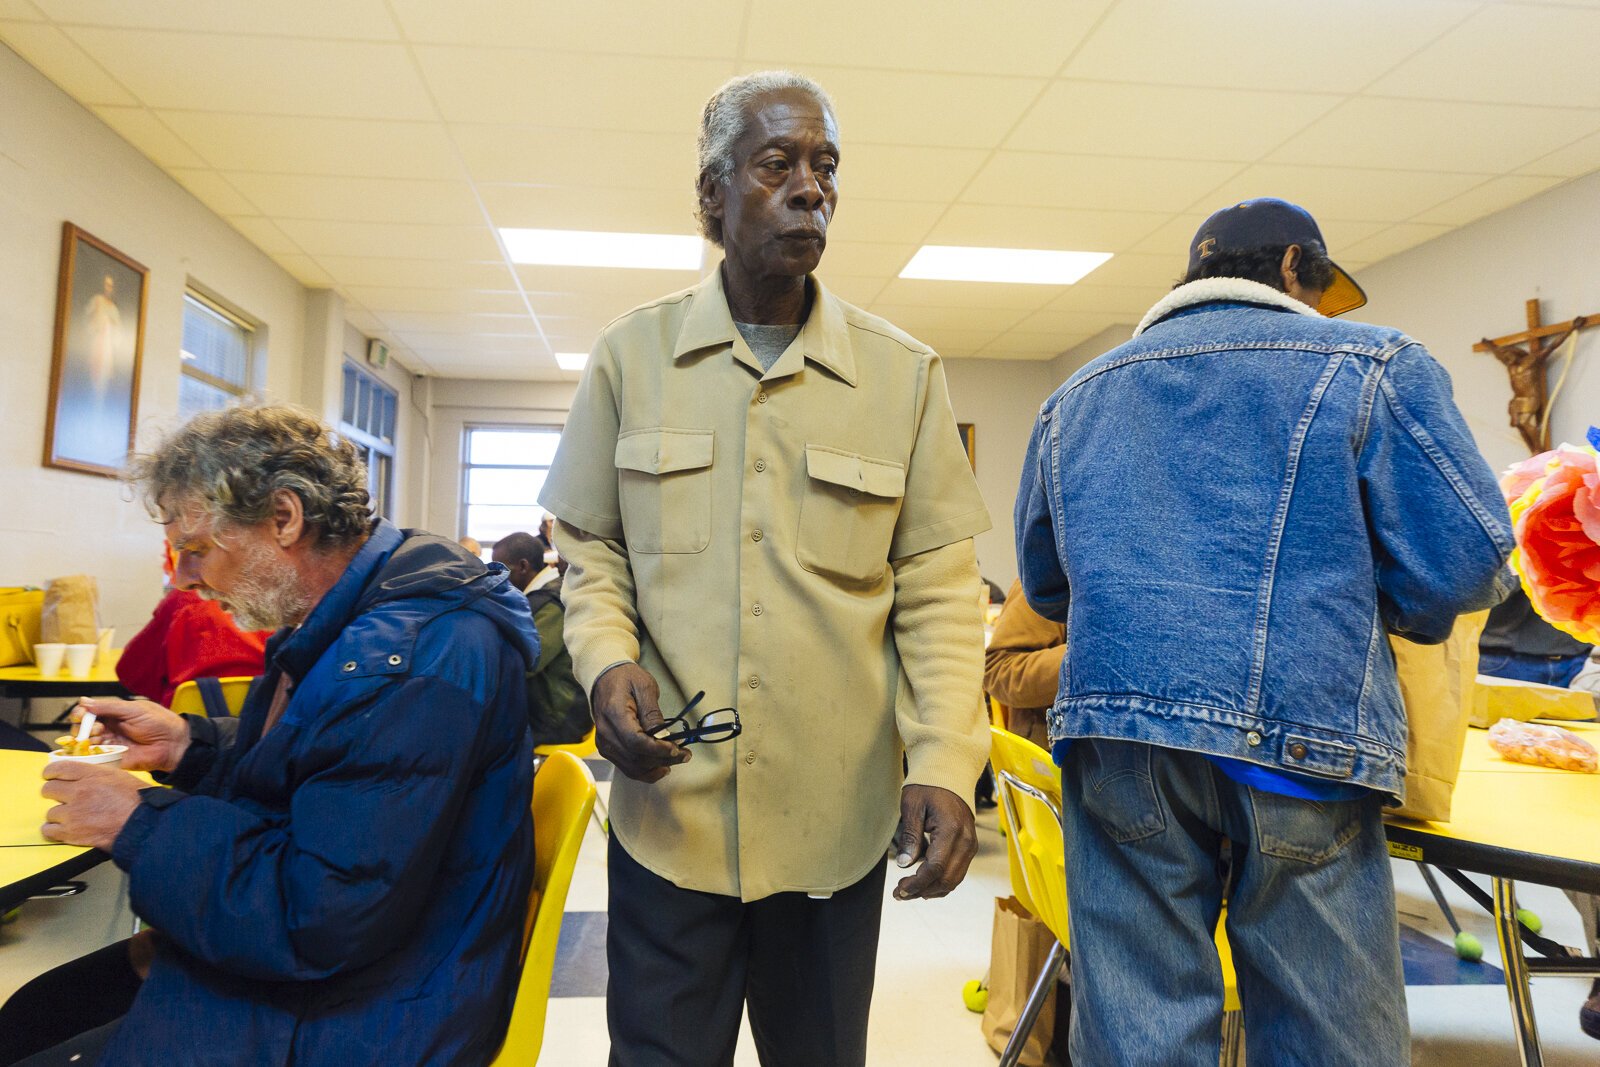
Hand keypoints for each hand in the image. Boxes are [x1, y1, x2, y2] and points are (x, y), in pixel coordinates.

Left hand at [40, 762, 145, 849]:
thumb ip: (98, 774)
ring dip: (59, 815)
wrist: (143, 824)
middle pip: (49, 789)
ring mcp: (73, 813)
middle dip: (53, 793)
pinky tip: (64, 829)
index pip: (59, 768)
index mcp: (92, 775)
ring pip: (50, 812)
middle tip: (61, 797)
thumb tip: (85, 776)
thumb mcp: (120, 777)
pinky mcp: (71, 833)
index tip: (49, 776)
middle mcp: (79, 792)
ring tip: (71, 817)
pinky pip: (48, 830)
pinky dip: (54, 830)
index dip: (50, 772)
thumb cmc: (138, 800)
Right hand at [70, 697, 189, 772]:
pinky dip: (90, 752)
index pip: (89, 713)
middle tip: (97, 726)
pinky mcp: (112, 758)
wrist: (172, 744)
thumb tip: (83, 701)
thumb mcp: (133, 710)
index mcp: (114, 714)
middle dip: (83, 726)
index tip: (82, 714)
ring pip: (85, 742)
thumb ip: (108, 707)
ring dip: (87, 738)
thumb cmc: (158, 723)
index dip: (81, 713)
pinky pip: (94, 757)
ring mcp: (109, 744)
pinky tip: (97, 747)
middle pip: (83, 728)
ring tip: (100, 734)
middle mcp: (108, 729)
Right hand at [590, 663, 688, 782]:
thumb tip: (664, 736)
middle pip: (636, 758)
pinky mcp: (608, 749)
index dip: (657, 750)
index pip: (635, 742)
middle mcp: (606, 733)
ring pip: (632, 768)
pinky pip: (627, 768)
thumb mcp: (644, 686)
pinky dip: (646, 772)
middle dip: (663, 760)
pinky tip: (661, 767)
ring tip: (675, 761)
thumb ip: (653, 713)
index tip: (676, 748)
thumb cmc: (625, 678)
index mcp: (614, 714)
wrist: (604, 678)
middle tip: (684, 755)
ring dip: (656, 769)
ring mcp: (605, 744)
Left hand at [892, 785, 976, 900]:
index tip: (900, 890)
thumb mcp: (912, 807)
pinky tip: (924, 882)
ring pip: (954, 880)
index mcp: (951, 830)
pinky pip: (957, 872)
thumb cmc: (928, 787)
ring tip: (909, 890)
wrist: (950, 773)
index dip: (917, 883)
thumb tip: (904, 864)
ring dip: (931, 889)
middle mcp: (966, 841)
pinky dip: (941, 881)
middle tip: (900, 893)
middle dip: (922, 890)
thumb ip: (910, 837)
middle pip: (946, 879)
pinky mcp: (969, 847)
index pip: (935, 868)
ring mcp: (971, 845)